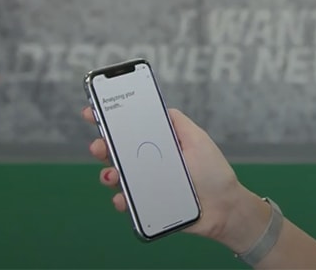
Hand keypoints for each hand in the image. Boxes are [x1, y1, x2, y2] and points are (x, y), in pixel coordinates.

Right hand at [81, 106, 252, 244]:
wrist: (223, 208)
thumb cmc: (213, 172)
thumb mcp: (197, 140)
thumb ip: (178, 123)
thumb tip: (157, 107)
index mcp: (158, 144)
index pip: (129, 130)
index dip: (109, 121)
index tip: (92, 113)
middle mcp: (148, 163)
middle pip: (117, 152)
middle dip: (102, 146)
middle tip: (99, 146)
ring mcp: (145, 185)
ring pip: (116, 178)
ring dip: (108, 174)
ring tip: (113, 175)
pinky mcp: (146, 206)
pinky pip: (127, 203)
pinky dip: (122, 200)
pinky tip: (125, 198)